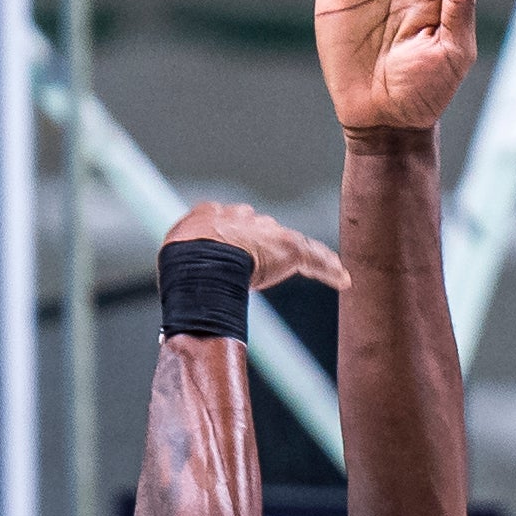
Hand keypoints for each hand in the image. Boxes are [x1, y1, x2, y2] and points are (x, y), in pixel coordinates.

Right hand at [170, 199, 341, 294]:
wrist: (199, 255)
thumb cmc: (179, 262)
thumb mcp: (172, 260)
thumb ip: (179, 269)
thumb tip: (179, 301)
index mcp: (213, 215)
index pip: (231, 222)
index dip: (238, 238)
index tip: (242, 249)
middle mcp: (244, 217)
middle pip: (265, 229)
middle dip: (272, 244)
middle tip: (279, 262)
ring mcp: (267, 232)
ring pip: (294, 242)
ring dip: (310, 256)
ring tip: (327, 268)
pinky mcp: (289, 247)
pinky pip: (314, 258)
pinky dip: (328, 270)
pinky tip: (343, 280)